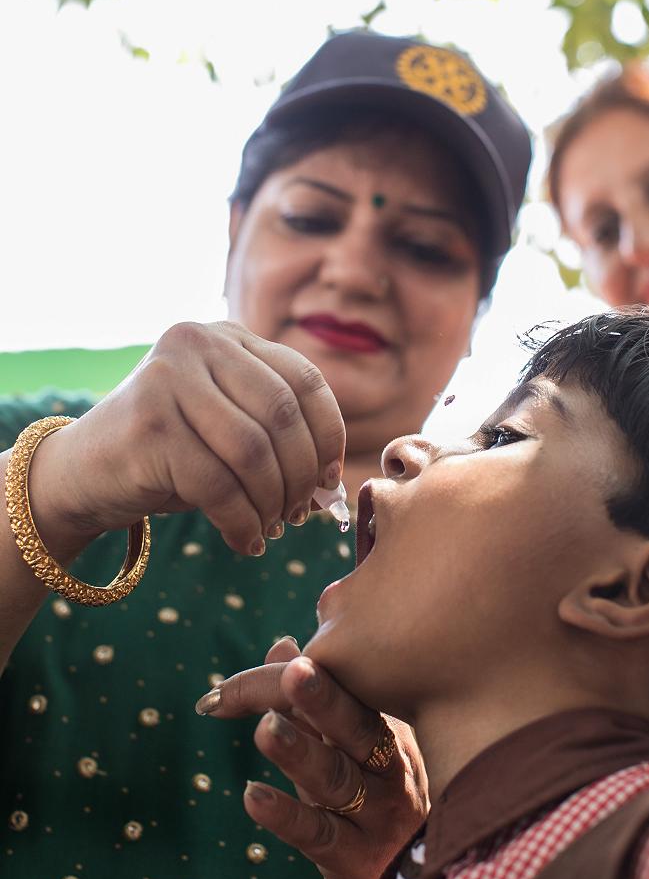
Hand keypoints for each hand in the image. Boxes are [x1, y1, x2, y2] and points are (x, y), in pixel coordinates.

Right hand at [30, 321, 344, 556]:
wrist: (85, 472)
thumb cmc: (172, 456)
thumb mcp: (230, 429)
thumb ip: (278, 435)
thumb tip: (334, 482)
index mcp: (228, 337)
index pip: (305, 380)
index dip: (328, 435)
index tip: (330, 480)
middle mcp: (198, 343)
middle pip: (283, 415)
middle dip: (301, 476)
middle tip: (298, 515)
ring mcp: (168, 378)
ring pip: (253, 452)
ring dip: (271, 503)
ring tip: (271, 529)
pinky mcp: (149, 425)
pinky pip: (219, 485)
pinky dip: (242, 523)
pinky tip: (245, 542)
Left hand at [198, 637, 428, 878]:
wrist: (419, 877)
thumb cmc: (378, 796)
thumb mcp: (351, 748)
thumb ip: (316, 700)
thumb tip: (281, 646)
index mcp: (388, 730)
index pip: (352, 695)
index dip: (315, 676)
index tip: (283, 659)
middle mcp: (389, 768)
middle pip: (356, 728)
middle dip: (325, 700)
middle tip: (294, 672)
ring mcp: (376, 814)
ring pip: (337, 779)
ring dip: (300, 753)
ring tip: (266, 729)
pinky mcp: (356, 859)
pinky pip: (319, 834)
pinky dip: (287, 815)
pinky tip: (254, 796)